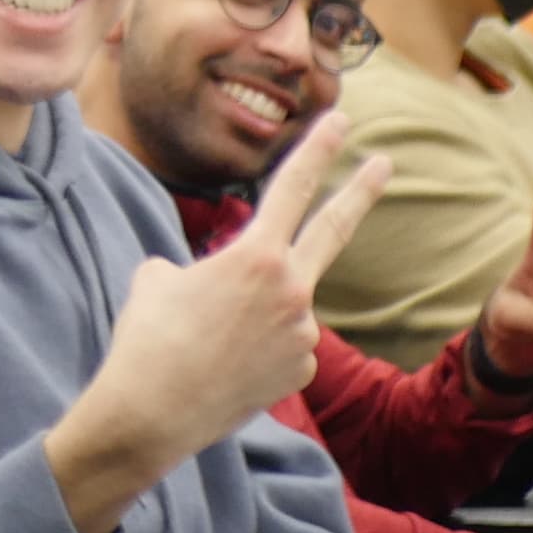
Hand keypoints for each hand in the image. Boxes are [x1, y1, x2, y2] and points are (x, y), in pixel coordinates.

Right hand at [52, 113, 392, 532]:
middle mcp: (292, 291)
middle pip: (333, 229)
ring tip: (207, 344)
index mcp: (256, 256)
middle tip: (384, 164)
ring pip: (284, 306)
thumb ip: (201, 266)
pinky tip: (223, 369)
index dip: (318, 149)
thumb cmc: (147, 338)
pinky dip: (256, 351)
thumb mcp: (159, 278)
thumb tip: (217, 285)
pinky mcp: (302, 373)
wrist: (150, 413)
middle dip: (361, 190)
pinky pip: (282, 347)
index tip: (340, 120)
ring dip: (254, 314)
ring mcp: (303, 336)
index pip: (292, 187)